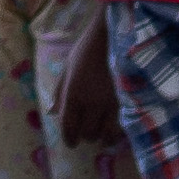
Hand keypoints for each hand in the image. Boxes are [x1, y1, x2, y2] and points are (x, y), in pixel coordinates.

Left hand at [60, 22, 122, 150]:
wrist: (115, 36)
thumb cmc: (88, 49)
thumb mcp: (67, 67)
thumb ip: (59, 92)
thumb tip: (52, 112)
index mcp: (73, 94)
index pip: (68, 127)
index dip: (69, 139)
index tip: (70, 143)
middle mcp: (91, 103)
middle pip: (87, 133)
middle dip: (84, 134)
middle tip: (85, 128)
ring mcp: (111, 104)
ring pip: (105, 135)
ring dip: (100, 135)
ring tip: (99, 129)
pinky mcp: (127, 102)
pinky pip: (120, 128)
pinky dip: (115, 133)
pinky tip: (113, 129)